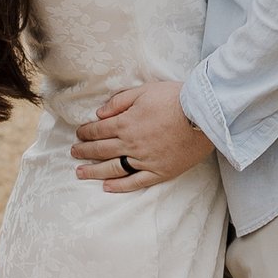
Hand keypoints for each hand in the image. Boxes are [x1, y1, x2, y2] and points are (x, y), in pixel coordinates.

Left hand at [72, 77, 213, 192]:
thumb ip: (120, 101)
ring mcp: (145, 160)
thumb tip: (100, 113)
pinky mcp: (160, 171)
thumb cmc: (175, 98)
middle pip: (101, 150)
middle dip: (84, 151)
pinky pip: (135, 182)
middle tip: (73, 153)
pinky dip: (120, 186)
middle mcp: (131, 144)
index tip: (78, 135)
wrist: (204, 115)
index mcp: (126, 123)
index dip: (85, 133)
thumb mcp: (144, 91)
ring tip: (80, 173)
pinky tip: (107, 187)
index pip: (98, 130)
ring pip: (113, 168)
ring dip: (94, 171)